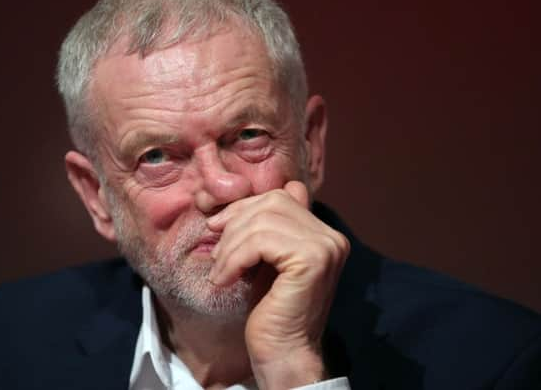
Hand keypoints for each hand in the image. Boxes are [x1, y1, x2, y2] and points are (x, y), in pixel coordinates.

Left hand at [207, 181, 349, 388]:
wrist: (284, 353)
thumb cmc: (270, 309)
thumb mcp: (265, 259)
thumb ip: (265, 229)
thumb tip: (239, 200)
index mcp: (323, 233)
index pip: (281, 195)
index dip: (245, 206)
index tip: (218, 227)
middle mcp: (331, 236)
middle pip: (271, 203)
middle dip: (235, 223)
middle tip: (216, 253)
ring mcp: (325, 247)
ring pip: (263, 221)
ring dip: (231, 245)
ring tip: (219, 271)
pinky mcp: (312, 260)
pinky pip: (261, 242)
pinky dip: (235, 258)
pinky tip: (226, 280)